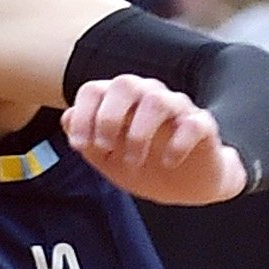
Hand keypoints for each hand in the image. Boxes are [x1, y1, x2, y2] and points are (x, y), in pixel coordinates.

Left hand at [63, 73, 245, 206]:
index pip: (93, 89)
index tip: (79, 146)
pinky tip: (167, 163)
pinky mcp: (202, 126)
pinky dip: (177, 145)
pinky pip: (194, 123)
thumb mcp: (105, 158)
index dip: (81, 116)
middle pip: (125, 83)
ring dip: (138, 135)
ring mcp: (177, 109)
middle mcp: (147, 97)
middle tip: (105, 149)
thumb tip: (67, 116)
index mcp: (119, 103)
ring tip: (133, 162)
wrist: (182, 185)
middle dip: (108, 118)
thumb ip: (85, 139)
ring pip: (157, 100)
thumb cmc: (141, 164)